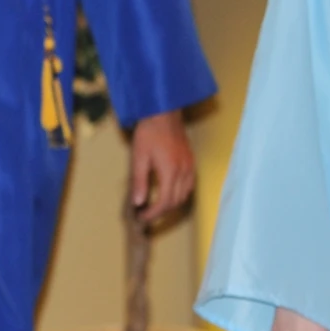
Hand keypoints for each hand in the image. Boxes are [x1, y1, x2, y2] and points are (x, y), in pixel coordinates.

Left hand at [127, 111, 193, 225]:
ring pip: (185, 195)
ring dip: (172, 204)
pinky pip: (189, 185)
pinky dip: (180, 194)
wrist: (163, 113)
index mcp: (170, 171)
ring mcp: (190, 165)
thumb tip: (138, 203)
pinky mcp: (191, 161)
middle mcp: (184, 170)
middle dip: (162, 212)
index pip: (165, 202)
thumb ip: (139, 182)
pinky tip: (169, 192)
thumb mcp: (139, 158)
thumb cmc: (149, 134)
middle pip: (177, 201)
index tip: (141, 217)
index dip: (153, 214)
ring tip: (157, 206)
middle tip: (146, 214)